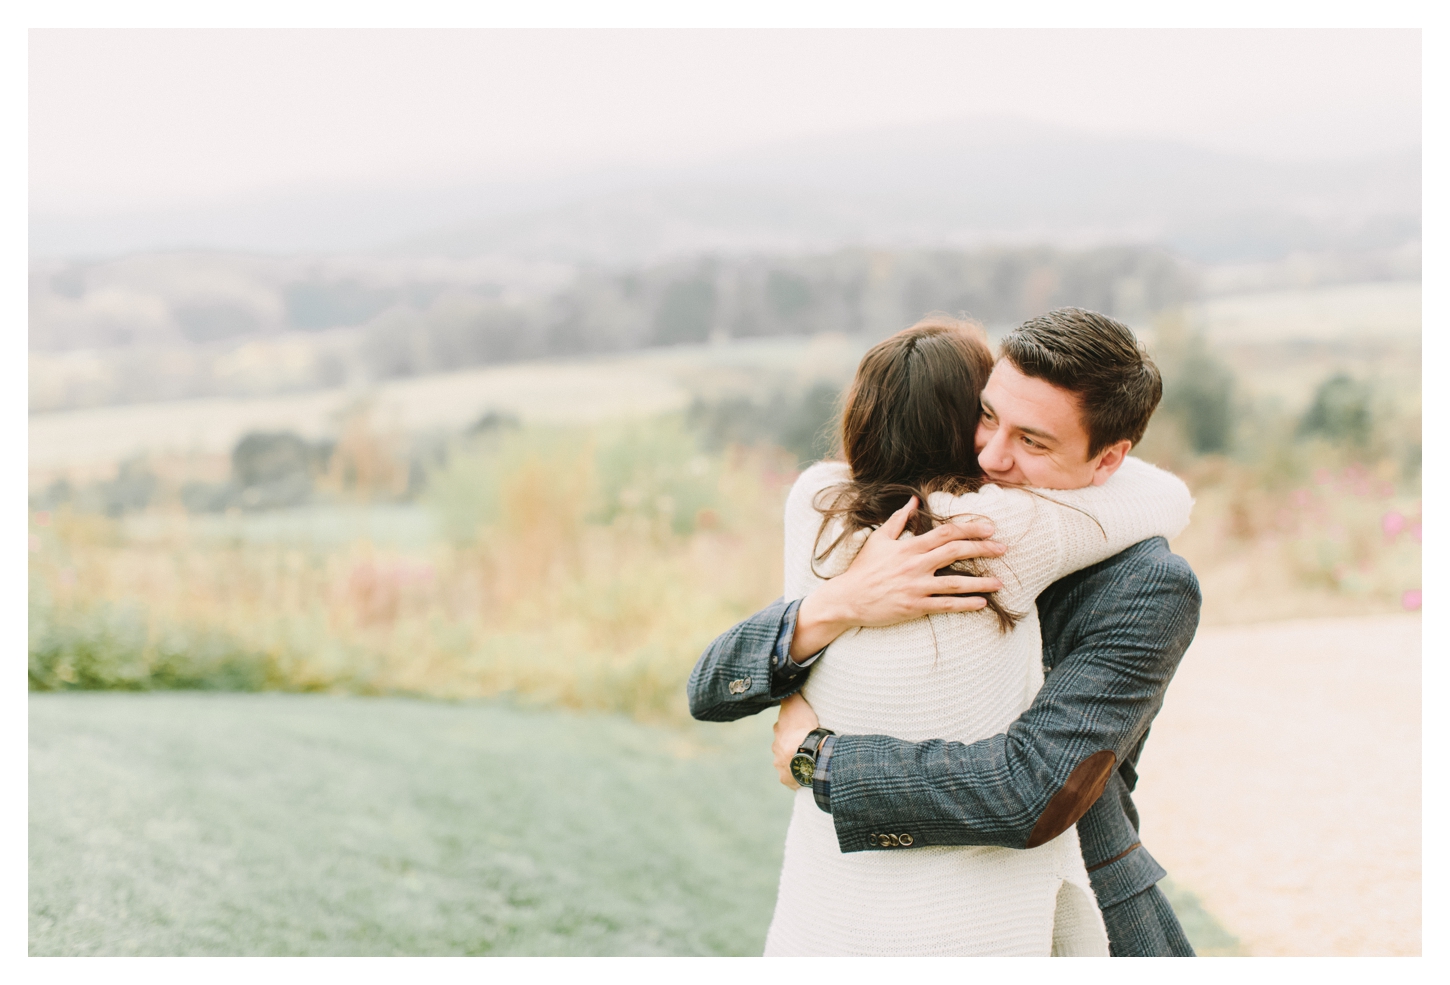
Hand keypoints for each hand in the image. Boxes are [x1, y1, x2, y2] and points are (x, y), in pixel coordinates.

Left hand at [772, 693, 819, 788]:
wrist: (808, 755)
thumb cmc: (804, 729)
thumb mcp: (797, 706)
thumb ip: (790, 697)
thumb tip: (783, 684)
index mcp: (778, 731)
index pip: (781, 726)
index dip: (790, 726)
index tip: (799, 727)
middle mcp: (776, 748)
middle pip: (782, 745)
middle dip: (790, 744)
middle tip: (804, 743)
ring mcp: (780, 765)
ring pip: (785, 761)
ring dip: (793, 760)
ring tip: (807, 760)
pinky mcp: (786, 779)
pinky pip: (791, 778)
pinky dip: (796, 776)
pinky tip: (805, 774)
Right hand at [789, 497, 1004, 658]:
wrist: (847, 598)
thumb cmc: (863, 568)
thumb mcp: (879, 539)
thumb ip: (899, 519)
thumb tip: (915, 501)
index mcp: (909, 546)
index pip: (945, 532)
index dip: (970, 528)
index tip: (989, 528)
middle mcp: (915, 564)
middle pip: (956, 552)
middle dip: (982, 549)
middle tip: (1002, 548)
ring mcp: (916, 586)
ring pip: (955, 582)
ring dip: (981, 582)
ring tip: (1000, 582)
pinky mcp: (915, 606)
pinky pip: (945, 605)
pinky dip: (965, 604)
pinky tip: (982, 604)